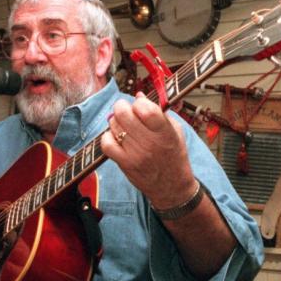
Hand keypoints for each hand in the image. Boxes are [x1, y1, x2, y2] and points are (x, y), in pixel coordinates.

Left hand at [100, 92, 197, 207]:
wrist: (172, 186)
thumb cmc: (174, 155)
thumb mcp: (174, 130)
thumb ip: (158, 112)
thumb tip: (138, 95)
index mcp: (165, 132)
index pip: (145, 108)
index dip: (139, 102)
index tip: (140, 105)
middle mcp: (150, 143)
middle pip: (123, 113)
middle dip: (123, 108)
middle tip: (127, 112)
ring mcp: (136, 154)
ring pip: (114, 126)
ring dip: (116, 122)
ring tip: (125, 127)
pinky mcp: (125, 164)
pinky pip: (106, 143)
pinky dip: (108, 137)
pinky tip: (116, 138)